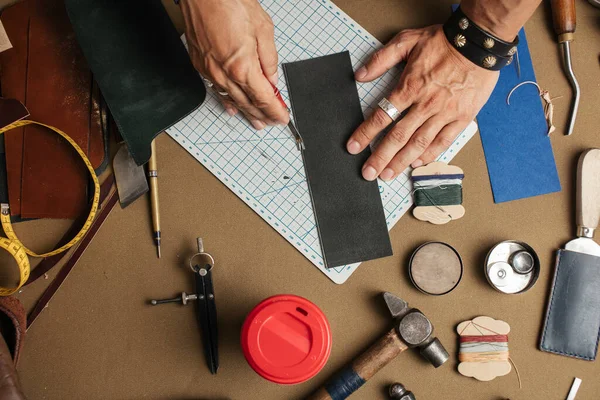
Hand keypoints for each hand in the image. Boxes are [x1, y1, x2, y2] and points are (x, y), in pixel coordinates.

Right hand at [181, 0, 288, 129]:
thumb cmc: (229, 2)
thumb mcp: (263, 29)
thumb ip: (269, 60)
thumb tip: (272, 78)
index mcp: (242, 66)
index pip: (264, 99)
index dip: (275, 111)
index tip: (282, 118)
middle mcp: (224, 73)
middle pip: (248, 103)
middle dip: (262, 115)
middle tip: (272, 122)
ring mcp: (210, 70)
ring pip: (232, 100)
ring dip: (246, 112)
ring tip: (257, 122)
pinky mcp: (200, 64)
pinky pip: (216, 90)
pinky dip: (227, 101)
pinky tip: (233, 108)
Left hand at [347, 25, 498, 180]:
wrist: (479, 43)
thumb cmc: (443, 41)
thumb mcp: (407, 41)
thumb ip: (381, 59)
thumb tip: (360, 75)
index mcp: (409, 87)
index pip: (382, 116)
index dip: (365, 133)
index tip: (353, 147)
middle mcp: (425, 104)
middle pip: (398, 137)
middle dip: (381, 157)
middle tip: (368, 173)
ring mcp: (444, 113)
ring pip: (419, 143)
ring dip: (401, 161)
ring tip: (388, 174)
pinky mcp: (462, 117)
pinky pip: (443, 141)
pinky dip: (430, 154)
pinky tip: (417, 163)